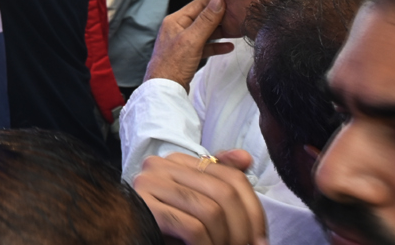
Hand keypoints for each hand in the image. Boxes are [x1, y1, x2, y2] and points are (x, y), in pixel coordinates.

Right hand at [133, 150, 268, 244]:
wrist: (133, 239)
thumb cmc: (170, 228)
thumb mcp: (199, 204)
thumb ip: (220, 181)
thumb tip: (245, 157)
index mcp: (178, 161)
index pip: (231, 176)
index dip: (254, 210)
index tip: (260, 238)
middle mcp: (161, 165)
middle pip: (224, 193)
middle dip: (243, 229)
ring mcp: (149, 183)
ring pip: (211, 211)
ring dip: (224, 240)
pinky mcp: (143, 206)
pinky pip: (192, 227)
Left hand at [145, 0, 233, 88]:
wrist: (165, 88)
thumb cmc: (173, 63)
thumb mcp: (192, 39)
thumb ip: (206, 20)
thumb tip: (219, 0)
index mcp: (175, 20)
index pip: (198, 5)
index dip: (215, 4)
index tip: (232, 5)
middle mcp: (177, 28)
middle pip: (202, 18)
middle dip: (219, 19)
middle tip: (237, 20)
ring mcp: (182, 42)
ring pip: (204, 33)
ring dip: (219, 33)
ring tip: (236, 32)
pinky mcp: (187, 54)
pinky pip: (204, 46)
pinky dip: (215, 46)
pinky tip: (228, 47)